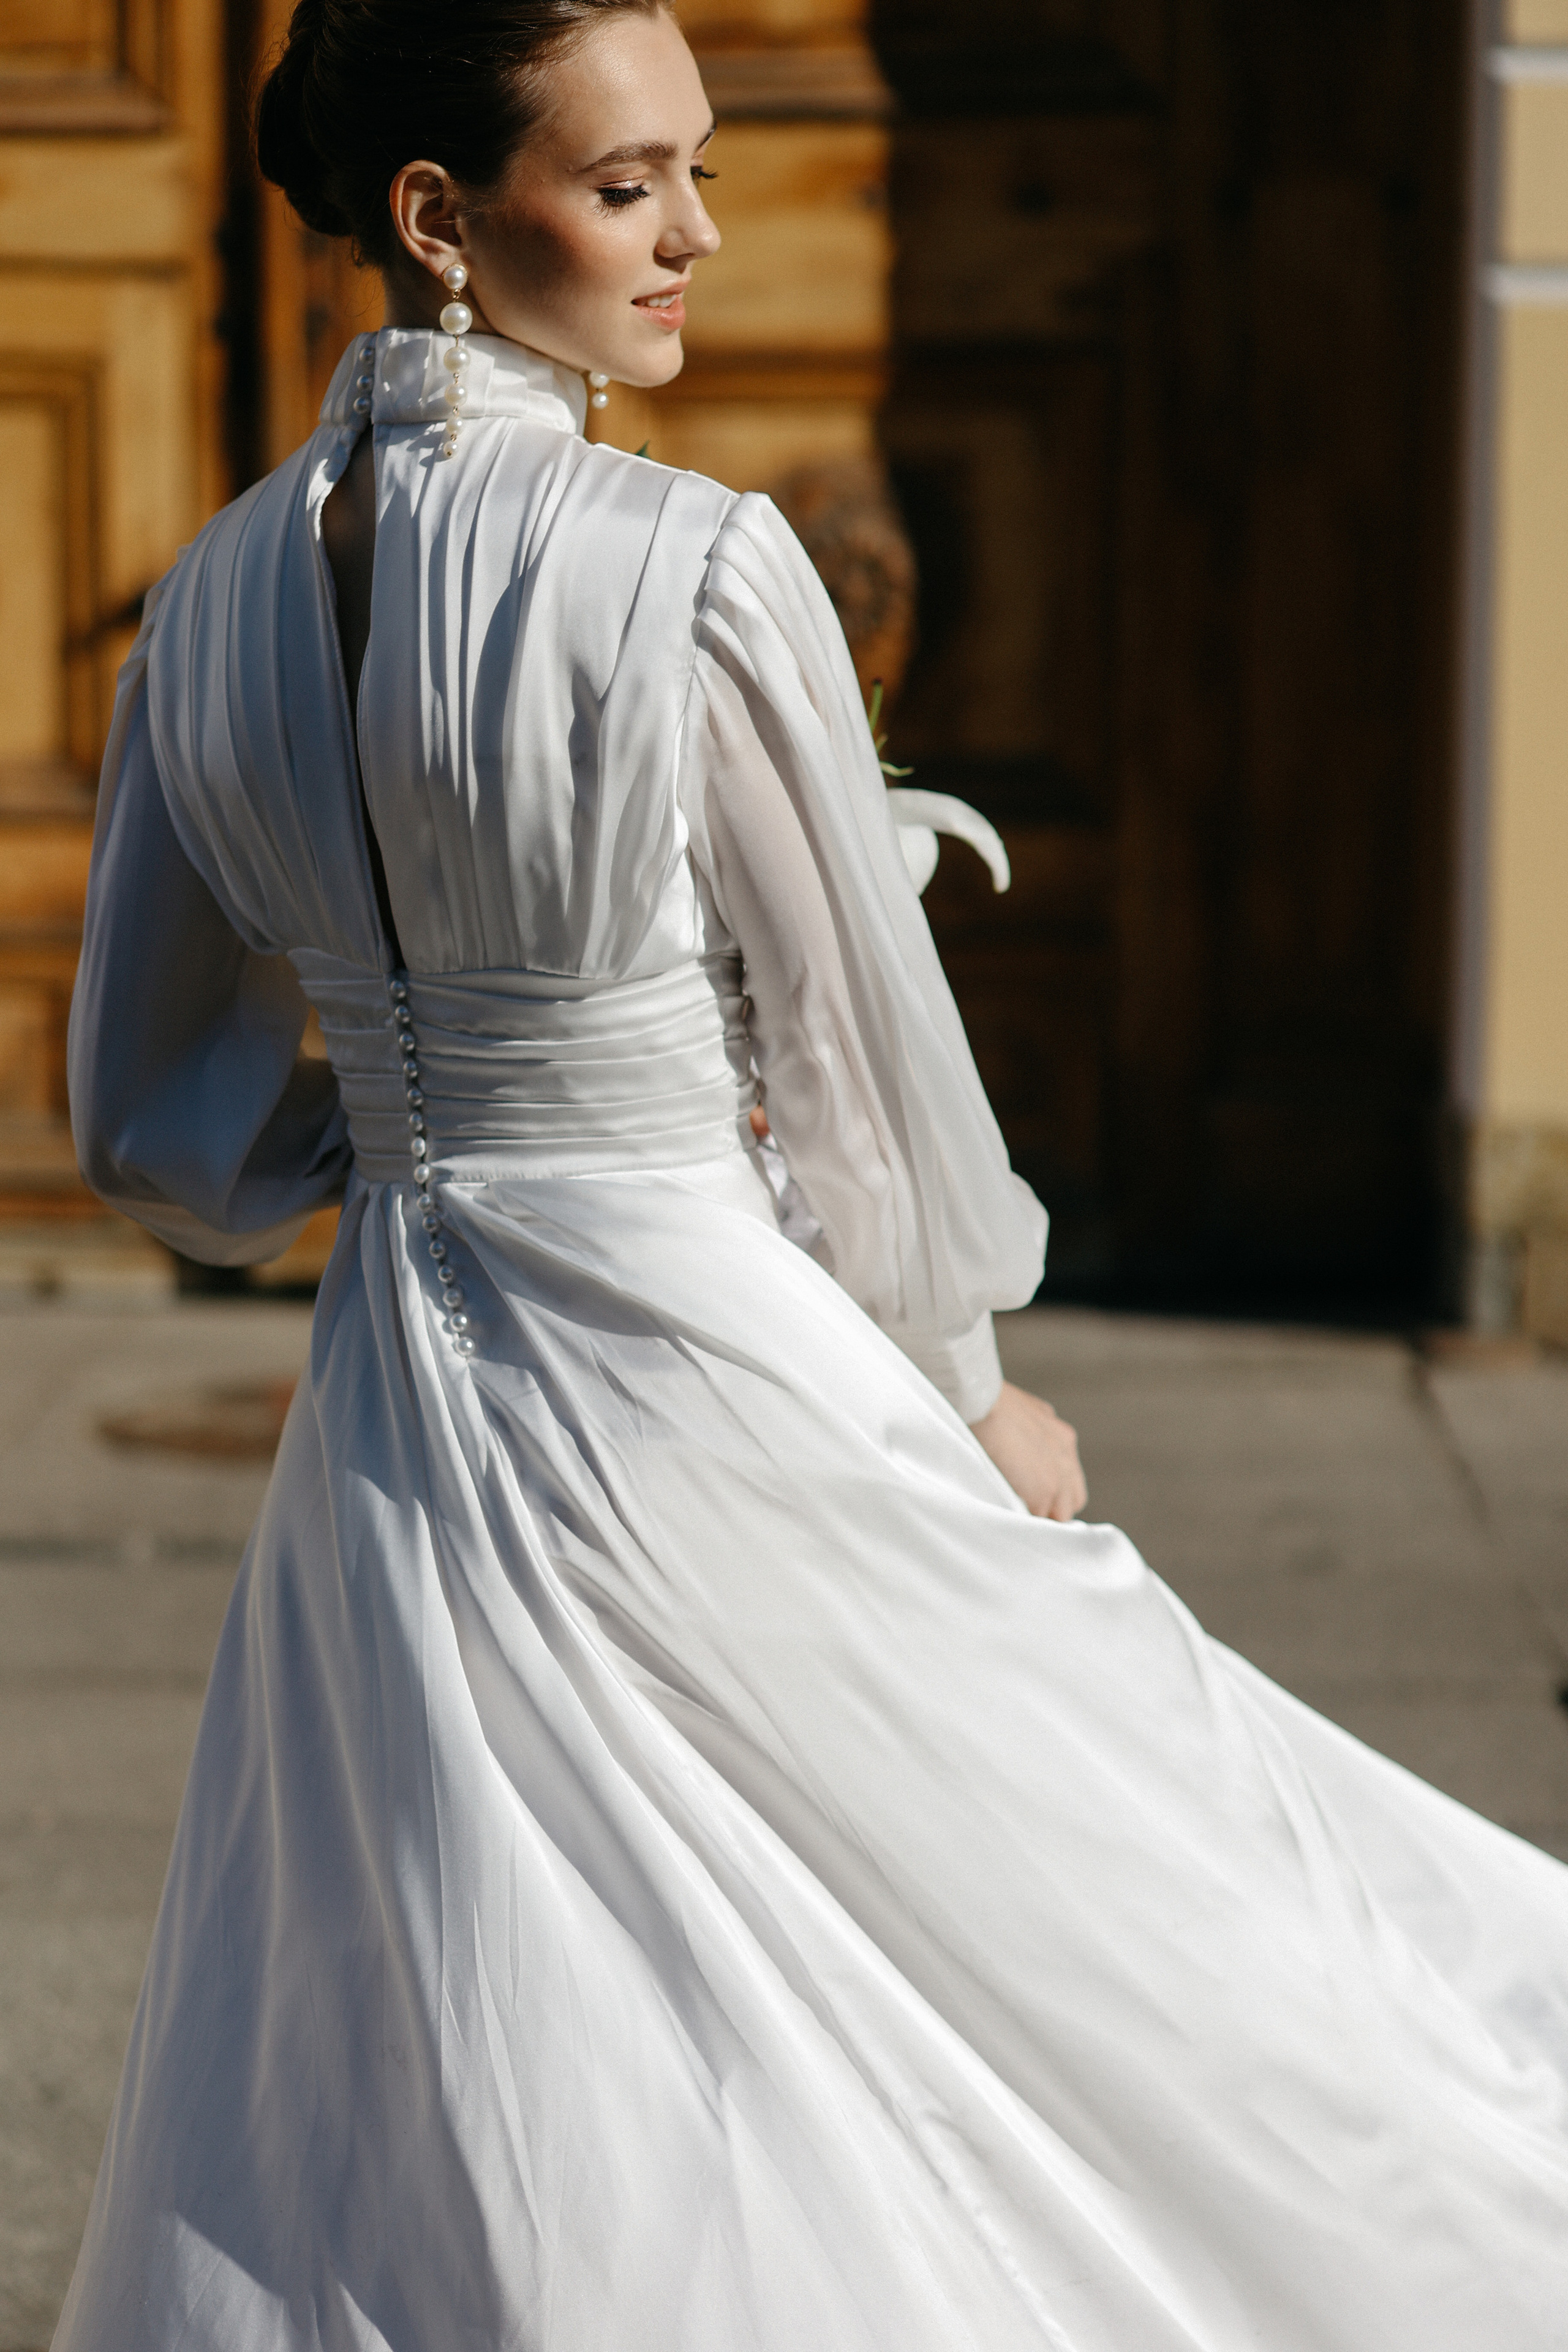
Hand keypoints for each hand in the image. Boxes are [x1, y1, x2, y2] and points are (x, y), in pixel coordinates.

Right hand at [968, 1381, 1086, 1521]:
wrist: (981, 1402)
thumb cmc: (988, 1403)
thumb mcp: (1022, 1413)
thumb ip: (1033, 1432)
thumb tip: (1026, 1445)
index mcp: (1063, 1438)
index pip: (1069, 1480)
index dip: (1052, 1491)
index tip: (1032, 1495)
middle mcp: (1066, 1458)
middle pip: (1072, 1501)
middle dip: (1052, 1508)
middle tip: (1025, 1510)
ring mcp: (1058, 1477)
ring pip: (1059, 1515)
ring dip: (1039, 1516)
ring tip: (1014, 1515)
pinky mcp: (1044, 1492)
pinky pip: (1038, 1520)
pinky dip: (1024, 1521)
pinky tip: (1006, 1516)